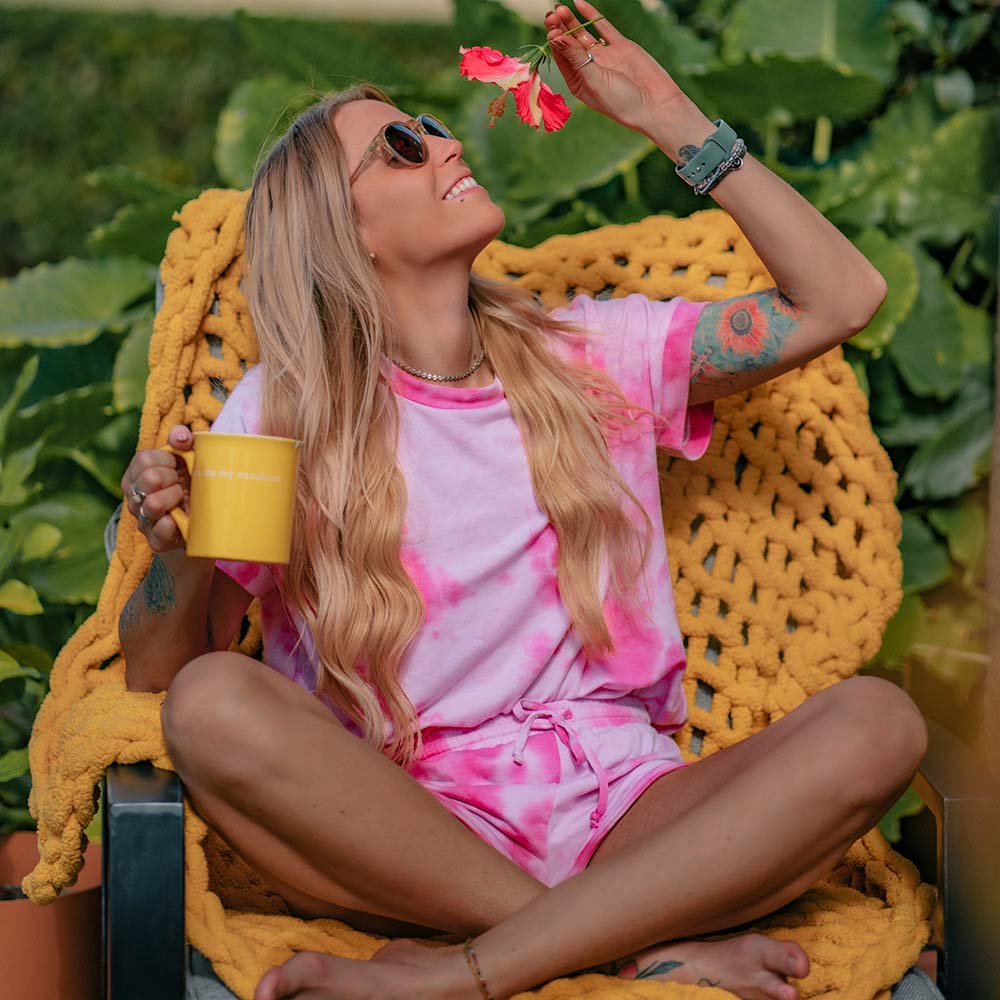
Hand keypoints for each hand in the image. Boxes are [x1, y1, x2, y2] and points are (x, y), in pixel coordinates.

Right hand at [120, 423, 191, 552]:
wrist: (199, 524)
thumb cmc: (190, 485)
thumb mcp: (187, 460)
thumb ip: (181, 440)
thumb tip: (181, 436)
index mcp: (137, 473)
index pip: (145, 459)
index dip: (167, 460)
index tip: (177, 466)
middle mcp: (135, 496)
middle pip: (150, 479)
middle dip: (171, 478)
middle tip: (180, 484)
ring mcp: (143, 518)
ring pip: (153, 504)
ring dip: (173, 498)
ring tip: (181, 500)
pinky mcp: (155, 540)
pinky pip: (158, 531)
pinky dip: (169, 525)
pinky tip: (177, 521)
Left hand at [543, 1, 684, 136]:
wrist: (654, 104)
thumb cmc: (620, 101)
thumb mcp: (594, 79)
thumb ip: (575, 57)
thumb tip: (555, 37)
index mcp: (578, 82)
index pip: (562, 58)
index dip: (555, 42)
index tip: (551, 29)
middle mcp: (589, 68)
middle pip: (569, 44)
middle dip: (560, 29)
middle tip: (551, 14)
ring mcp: (605, 56)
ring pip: (583, 34)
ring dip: (571, 22)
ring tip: (560, 9)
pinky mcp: (620, 46)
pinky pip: (603, 28)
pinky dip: (591, 16)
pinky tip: (579, 4)